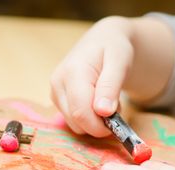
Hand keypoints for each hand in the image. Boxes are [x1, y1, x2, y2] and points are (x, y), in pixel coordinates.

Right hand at [50, 16, 174, 136]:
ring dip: (94, 121)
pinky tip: (96, 102)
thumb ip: (111, 86)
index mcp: (73, 72)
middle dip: (99, 123)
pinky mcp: (56, 99)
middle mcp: (58, 83)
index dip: (99, 125)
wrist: (103, 39)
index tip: (118, 122)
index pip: (81, 112)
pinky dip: (87, 118)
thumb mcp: (120, 61)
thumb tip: (103, 111)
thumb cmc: (114, 48)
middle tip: (116, 108)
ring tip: (107, 101)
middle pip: (76, 121)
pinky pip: (73, 120)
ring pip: (74, 124)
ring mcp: (54, 92)